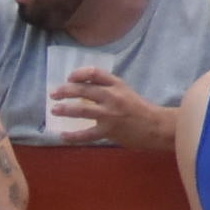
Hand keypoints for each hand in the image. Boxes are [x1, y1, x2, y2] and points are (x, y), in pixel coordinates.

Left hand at [51, 67, 178, 149]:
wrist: (156, 127)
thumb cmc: (140, 110)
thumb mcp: (126, 92)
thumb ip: (108, 89)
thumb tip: (83, 89)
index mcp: (117, 84)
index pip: (94, 73)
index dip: (79, 74)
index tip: (69, 78)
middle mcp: (112, 96)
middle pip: (83, 90)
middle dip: (65, 91)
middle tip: (54, 94)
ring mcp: (110, 114)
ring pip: (82, 109)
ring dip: (65, 109)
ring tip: (54, 110)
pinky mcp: (109, 130)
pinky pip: (86, 134)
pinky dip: (73, 135)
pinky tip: (63, 135)